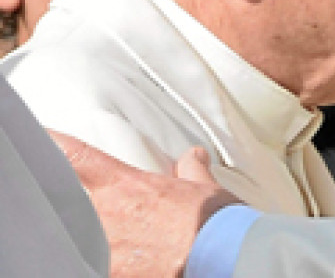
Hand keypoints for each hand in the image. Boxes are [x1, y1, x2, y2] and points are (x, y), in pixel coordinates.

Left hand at [50, 131, 239, 277]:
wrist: (223, 257)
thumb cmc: (214, 224)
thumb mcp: (204, 190)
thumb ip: (192, 171)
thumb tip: (192, 158)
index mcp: (128, 187)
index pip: (78, 157)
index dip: (54, 144)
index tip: (44, 137)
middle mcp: (107, 215)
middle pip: (65, 197)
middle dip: (67, 198)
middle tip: (78, 201)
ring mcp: (104, 249)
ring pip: (75, 236)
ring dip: (84, 233)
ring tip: (111, 235)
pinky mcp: (111, 274)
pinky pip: (91, 264)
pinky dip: (98, 261)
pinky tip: (110, 260)